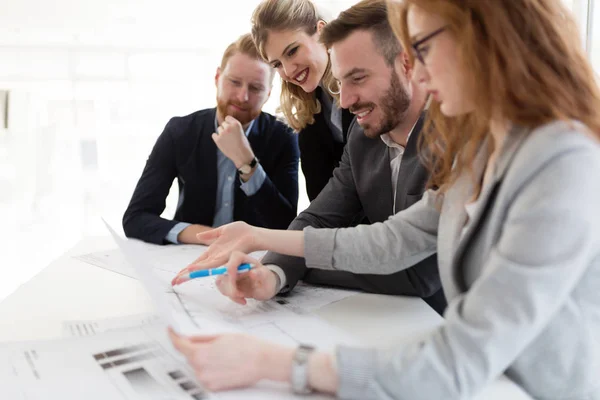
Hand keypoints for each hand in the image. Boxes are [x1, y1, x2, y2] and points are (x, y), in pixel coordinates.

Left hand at [169, 329, 290, 390]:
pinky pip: (205, 374)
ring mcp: (206, 379)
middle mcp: (200, 369)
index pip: (179, 344)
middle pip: (189, 355)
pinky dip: (210, 368)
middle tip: (211, 341)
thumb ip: (202, 338)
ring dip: (203, 358)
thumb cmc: (247, 346)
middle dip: (194, 347)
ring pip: (197, 365)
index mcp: (200, 353)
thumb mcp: (222, 335)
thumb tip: (189, 337)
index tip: (172, 331)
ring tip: (223, 352)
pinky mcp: (214, 387)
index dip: (174, 336)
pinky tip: (224, 361)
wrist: (262, 361)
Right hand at [171, 222, 258, 284]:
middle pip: (197, 268)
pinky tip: (192, 269)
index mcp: (213, 251)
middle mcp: (215, 257)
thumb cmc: (240, 232)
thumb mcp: (222, 231)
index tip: (178, 275)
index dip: (187, 269)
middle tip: (174, 282)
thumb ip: (210, 234)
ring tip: (180, 276)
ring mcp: (220, 258)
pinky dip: (201, 266)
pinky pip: (211, 263)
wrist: (253, 233)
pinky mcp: (225, 257)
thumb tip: (198, 236)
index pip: (197, 262)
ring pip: (202, 267)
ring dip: (191, 272)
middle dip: (186, 275)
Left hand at [212, 115, 254, 168]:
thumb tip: (226, 123)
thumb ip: (234, 126)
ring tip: (227, 140)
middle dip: (225, 128)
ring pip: (219, 129)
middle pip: (223, 123)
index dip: (229, 123)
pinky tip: (222, 141)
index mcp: (236, 124)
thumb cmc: (243, 145)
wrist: (242, 155)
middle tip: (230, 136)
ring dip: (221, 133)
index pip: (227, 118)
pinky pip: (214, 135)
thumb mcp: (241, 132)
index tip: (231, 128)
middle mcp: (228, 127)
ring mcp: (222, 133)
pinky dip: (217, 138)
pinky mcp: (218, 140)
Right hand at [214, 252, 278, 303]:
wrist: (264, 285)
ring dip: (230, 293)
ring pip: (221, 283)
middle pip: (223, 275)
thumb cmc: (265, 278)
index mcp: (241, 258)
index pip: (230, 264)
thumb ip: (261, 274)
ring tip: (243, 297)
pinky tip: (242, 299)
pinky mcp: (226, 282)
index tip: (236, 287)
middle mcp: (232, 263)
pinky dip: (232, 297)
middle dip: (231, 288)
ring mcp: (228, 273)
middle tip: (241, 295)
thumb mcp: (266, 277)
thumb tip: (252, 272)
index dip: (230, 276)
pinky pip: (223, 289)